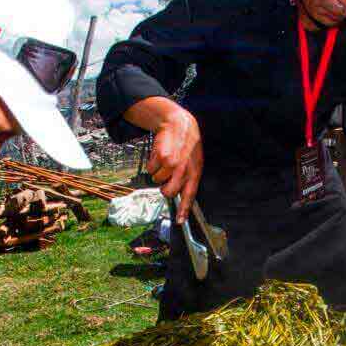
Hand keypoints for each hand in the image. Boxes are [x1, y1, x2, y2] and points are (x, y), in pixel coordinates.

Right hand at [147, 107, 203, 221]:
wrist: (178, 124)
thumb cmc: (186, 145)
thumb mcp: (194, 161)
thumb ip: (188, 177)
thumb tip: (180, 195)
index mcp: (195, 173)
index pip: (189, 196)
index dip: (183, 210)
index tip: (179, 221)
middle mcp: (184, 171)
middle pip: (168, 192)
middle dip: (163, 188)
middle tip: (165, 178)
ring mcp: (172, 164)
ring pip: (156, 180)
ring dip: (157, 172)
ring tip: (164, 159)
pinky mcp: (161, 157)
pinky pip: (150, 169)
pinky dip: (152, 163)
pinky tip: (160, 153)